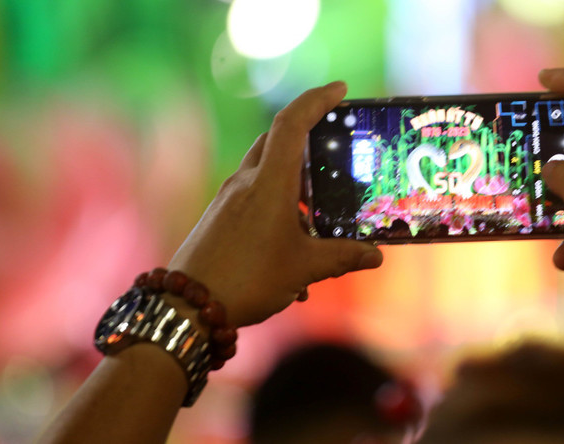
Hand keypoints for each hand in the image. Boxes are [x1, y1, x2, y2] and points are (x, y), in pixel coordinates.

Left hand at [167, 82, 382, 327]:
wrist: (187, 307)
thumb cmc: (247, 280)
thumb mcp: (304, 269)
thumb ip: (343, 258)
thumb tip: (375, 257)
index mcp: (269, 184)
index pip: (292, 124)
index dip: (316, 100)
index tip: (340, 90)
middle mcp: (246, 182)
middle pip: (278, 141)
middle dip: (309, 137)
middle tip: (337, 145)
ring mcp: (230, 198)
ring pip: (267, 169)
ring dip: (296, 178)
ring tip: (322, 205)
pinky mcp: (221, 216)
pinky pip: (255, 195)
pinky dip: (280, 203)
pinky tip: (295, 241)